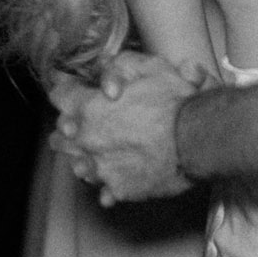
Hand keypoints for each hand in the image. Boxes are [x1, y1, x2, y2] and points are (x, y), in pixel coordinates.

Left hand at [58, 54, 200, 205]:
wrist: (197, 140)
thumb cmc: (174, 101)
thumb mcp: (149, 67)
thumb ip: (118, 66)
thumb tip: (102, 77)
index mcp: (88, 108)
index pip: (60, 97)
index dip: (67, 91)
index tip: (73, 91)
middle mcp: (87, 140)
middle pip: (60, 137)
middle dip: (69, 130)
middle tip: (81, 125)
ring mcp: (101, 168)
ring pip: (78, 165)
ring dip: (85, 157)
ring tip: (99, 154)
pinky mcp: (119, 189)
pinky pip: (104, 190)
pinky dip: (108, 184)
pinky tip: (117, 178)